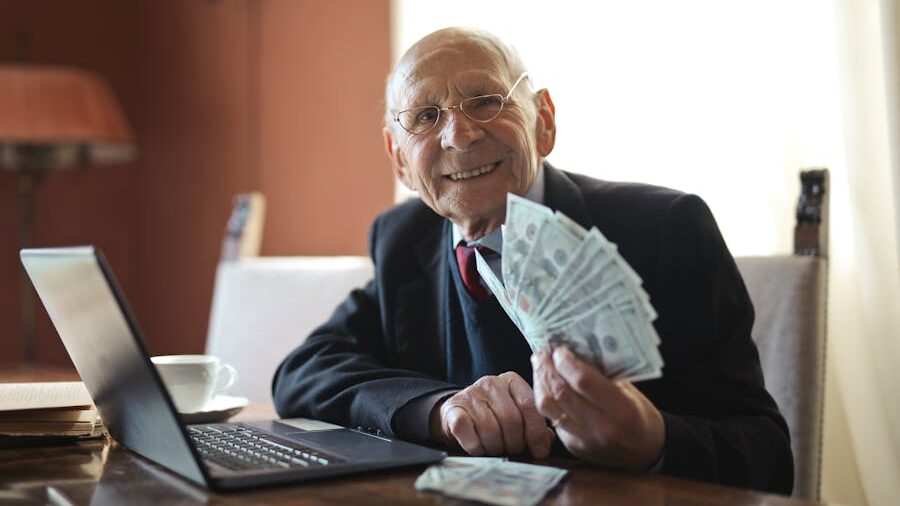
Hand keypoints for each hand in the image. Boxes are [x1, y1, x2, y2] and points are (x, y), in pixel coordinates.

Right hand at [429, 372, 554, 457]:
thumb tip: (547, 440)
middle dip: (515, 443)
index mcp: (512, 381)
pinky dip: (476, 447)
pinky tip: (478, 446)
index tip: (540, 451)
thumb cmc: (493, 417)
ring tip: (495, 448)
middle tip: (512, 450)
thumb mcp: (516, 415)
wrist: (457, 414)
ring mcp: (470, 394)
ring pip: (490, 429)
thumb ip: (534, 425)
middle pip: (511, 419)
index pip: (529, 405)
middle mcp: (491, 383)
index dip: (536, 432)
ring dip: (495, 447)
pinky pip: (468, 433)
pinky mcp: (453, 408)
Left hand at [531, 346, 664, 469]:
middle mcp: (601, 428)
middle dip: (547, 368)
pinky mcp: (573, 447)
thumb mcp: (629, 391)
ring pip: (548, 408)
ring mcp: (585, 440)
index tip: (559, 349)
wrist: (644, 452)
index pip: (583, 381)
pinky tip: (546, 385)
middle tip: (542, 353)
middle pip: (561, 393)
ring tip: (539, 366)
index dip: (566, 362)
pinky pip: (551, 419)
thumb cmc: (639, 414)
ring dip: (540, 383)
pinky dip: (546, 398)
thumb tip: (573, 350)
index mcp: (621, 410)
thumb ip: (603, 374)